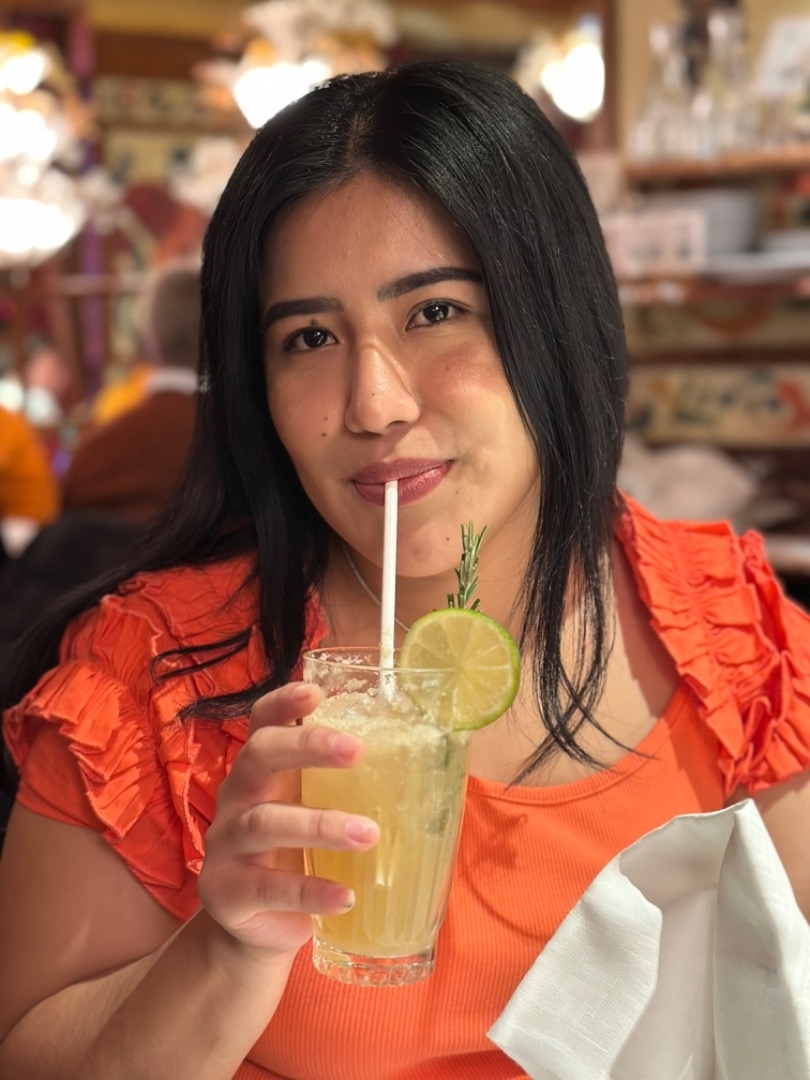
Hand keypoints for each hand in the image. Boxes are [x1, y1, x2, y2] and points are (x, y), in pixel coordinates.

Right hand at [197, 682, 378, 955]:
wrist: (256, 928)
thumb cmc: (296, 855)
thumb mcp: (313, 811)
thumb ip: (346, 787)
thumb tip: (427, 763)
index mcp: (261, 769)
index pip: (263, 721)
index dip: (283, 702)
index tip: (316, 692)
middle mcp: (237, 797)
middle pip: (259, 755)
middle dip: (306, 747)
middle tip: (357, 751)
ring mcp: (226, 845)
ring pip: (265, 822)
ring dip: (321, 825)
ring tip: (369, 834)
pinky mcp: (227, 892)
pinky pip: (267, 888)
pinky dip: (310, 890)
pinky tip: (346, 895)